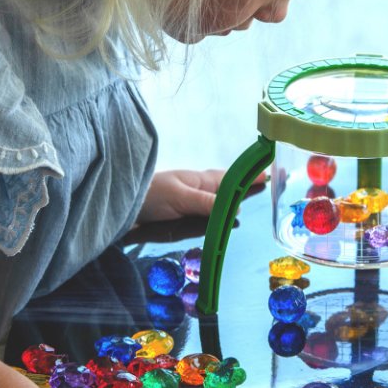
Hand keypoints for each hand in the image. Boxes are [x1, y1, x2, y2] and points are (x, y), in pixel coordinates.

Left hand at [137, 169, 267, 222]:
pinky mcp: (181, 214)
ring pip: (217, 197)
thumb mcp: (179, 197)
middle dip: (245, 184)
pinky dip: (218, 210)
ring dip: (233, 196)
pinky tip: (221, 213)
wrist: (120, 205)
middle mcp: (197, 189)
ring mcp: (189, 201)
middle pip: (226, 186)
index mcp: (200, 181)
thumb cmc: (148, 195)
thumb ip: (205, 203)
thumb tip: (235, 208)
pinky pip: (206, 210)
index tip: (267, 173)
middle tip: (265, 183)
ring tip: (249, 194)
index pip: (231, 178)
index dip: (248, 176)